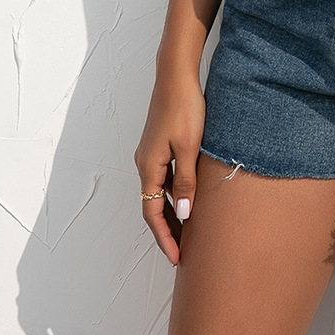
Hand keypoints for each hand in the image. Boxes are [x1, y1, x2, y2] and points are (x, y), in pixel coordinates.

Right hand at [134, 70, 205, 265]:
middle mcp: (144, 163)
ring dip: (171, 212)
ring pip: (158, 192)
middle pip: (153, 206)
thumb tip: (183, 214)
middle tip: (183, 252)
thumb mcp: (190, 148)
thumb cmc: (184, 108)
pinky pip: (164, 178)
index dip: (164, 237)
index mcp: (148, 167)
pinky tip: (188, 198)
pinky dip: (174, 193)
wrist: (176, 75)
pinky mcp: (159, 144)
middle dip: (166, 230)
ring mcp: (150, 153)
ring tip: (188, 231)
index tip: (176, 258)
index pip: (152, 213)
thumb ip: (186, 183)